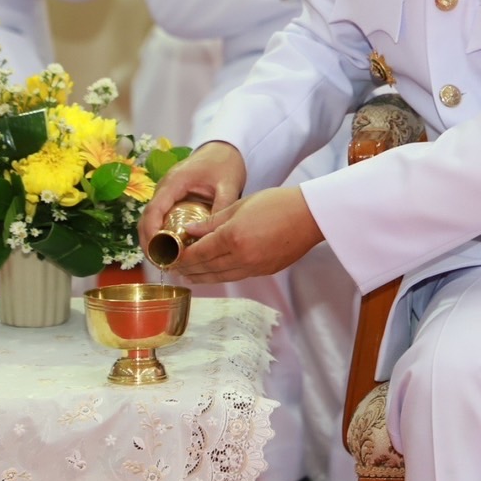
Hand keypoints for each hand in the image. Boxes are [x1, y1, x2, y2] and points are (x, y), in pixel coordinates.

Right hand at [137, 141, 247, 251]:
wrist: (224, 149)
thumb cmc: (225, 164)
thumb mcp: (228, 185)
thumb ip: (221, 207)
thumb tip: (214, 236)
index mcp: (174, 182)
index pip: (153, 211)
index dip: (151, 234)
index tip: (157, 254)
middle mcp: (164, 187)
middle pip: (146, 218)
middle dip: (149, 243)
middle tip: (161, 264)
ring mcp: (165, 192)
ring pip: (150, 220)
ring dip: (153, 241)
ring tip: (165, 262)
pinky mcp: (170, 197)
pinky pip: (159, 217)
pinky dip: (160, 234)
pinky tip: (171, 250)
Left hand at [172, 186, 324, 282]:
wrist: (310, 216)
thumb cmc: (278, 203)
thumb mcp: (241, 205)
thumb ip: (213, 221)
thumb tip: (191, 231)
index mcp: (232, 237)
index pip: (199, 253)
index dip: (182, 257)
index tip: (170, 257)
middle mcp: (241, 257)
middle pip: (207, 268)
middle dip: (188, 269)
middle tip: (174, 268)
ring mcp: (254, 267)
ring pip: (221, 277)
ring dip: (202, 277)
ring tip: (190, 275)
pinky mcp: (264, 271)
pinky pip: (236, 276)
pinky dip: (221, 275)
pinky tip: (215, 272)